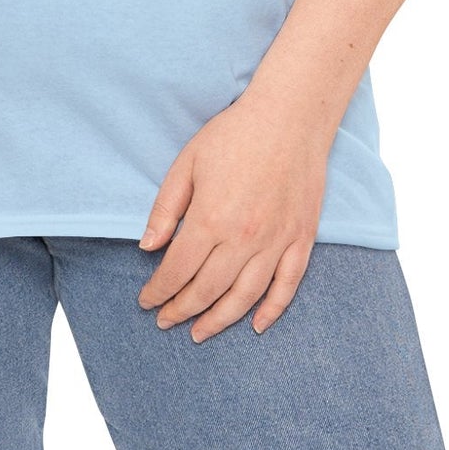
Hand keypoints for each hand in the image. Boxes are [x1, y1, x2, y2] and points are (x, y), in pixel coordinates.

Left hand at [136, 86, 331, 341]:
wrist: (289, 116)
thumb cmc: (234, 134)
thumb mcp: (187, 163)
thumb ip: (166, 208)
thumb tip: (148, 247)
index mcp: (211, 218)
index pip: (178, 270)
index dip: (159, 291)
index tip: (147, 302)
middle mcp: (244, 238)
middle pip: (208, 290)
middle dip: (182, 310)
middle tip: (166, 322)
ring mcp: (276, 241)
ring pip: (245, 297)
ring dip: (219, 320)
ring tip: (200, 332)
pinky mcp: (301, 238)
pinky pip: (287, 286)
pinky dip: (272, 311)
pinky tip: (255, 325)